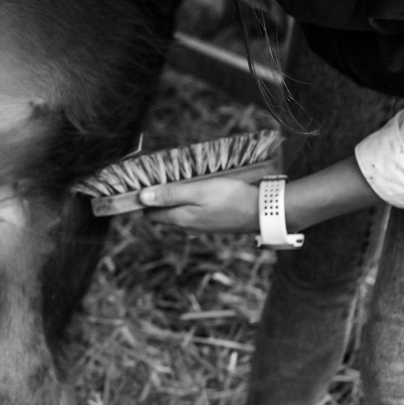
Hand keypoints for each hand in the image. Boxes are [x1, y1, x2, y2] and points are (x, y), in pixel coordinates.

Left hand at [138, 177, 259, 233]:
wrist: (261, 211)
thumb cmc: (230, 198)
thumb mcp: (198, 191)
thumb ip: (170, 195)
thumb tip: (142, 197)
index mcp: (181, 219)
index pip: (150, 214)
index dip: (144, 200)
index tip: (143, 183)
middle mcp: (187, 227)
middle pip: (163, 214)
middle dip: (157, 198)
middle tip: (159, 178)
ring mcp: (200, 226)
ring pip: (177, 213)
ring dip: (174, 199)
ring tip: (177, 180)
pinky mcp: (211, 223)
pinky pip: (192, 213)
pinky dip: (188, 202)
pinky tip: (195, 190)